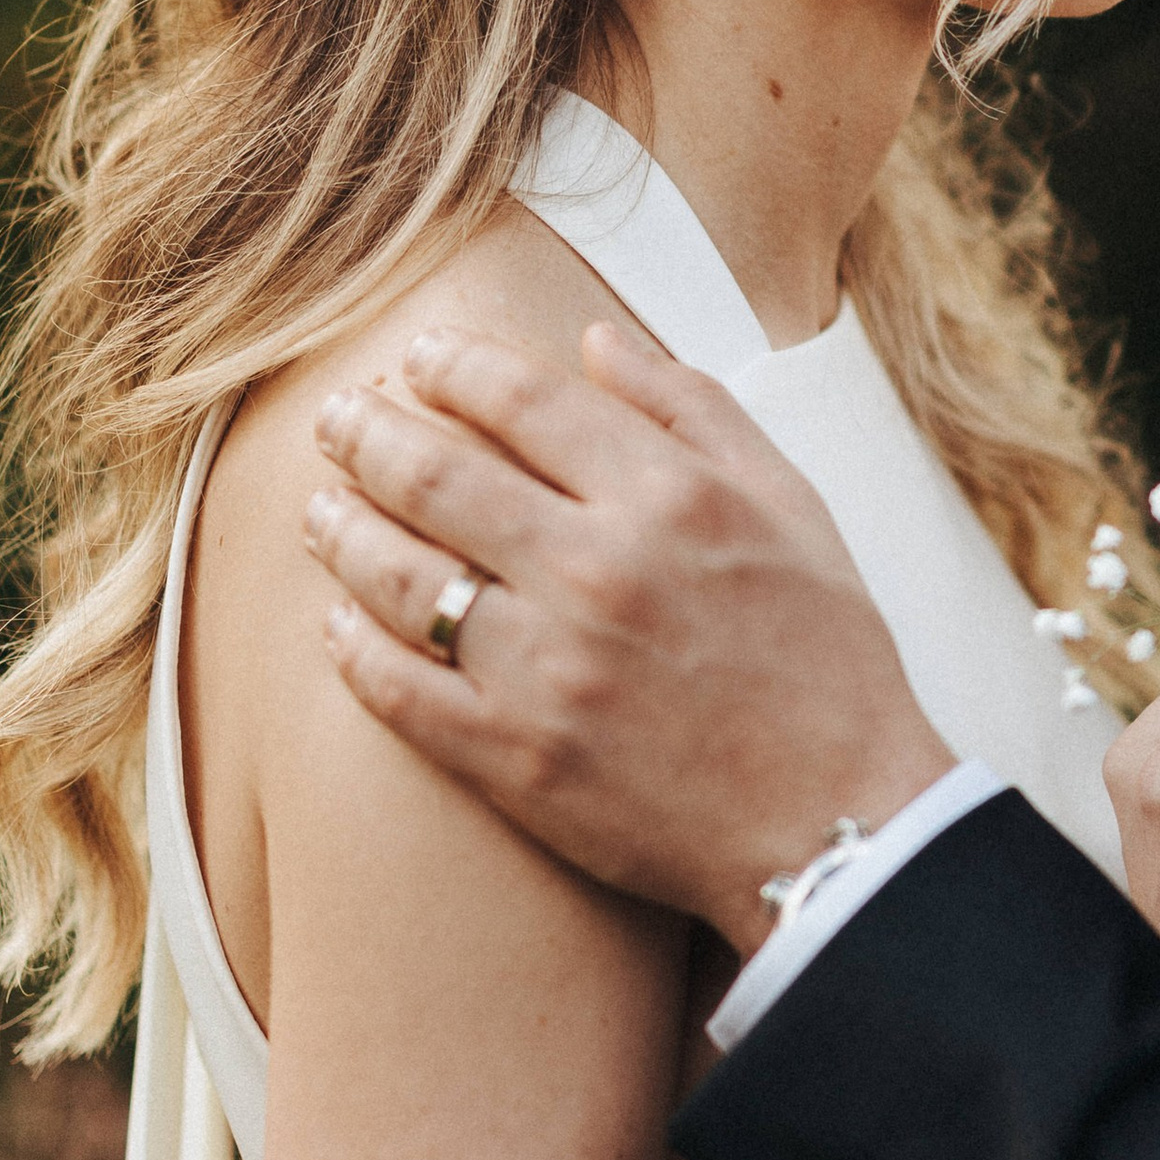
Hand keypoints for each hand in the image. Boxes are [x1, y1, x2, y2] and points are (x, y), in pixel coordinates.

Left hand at [305, 322, 952, 949]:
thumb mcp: (793, 505)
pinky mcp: (515, 757)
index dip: (451, 366)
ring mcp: (547, 669)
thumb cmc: (827, 658)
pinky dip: (353, 645)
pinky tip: (339, 621)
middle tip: (337, 418)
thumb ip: (695, 411)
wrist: (838, 820)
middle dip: (367, 432)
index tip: (418, 357)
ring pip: (398, 576)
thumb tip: (596, 339)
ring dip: (342, 530)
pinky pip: (398, 687)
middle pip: (434, 474)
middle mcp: (597, 571)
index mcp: (669, 497)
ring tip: (321, 510)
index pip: (521, 399)